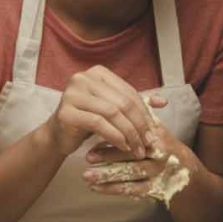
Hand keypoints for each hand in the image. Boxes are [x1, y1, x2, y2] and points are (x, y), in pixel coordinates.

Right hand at [44, 66, 167, 157]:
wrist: (58, 136)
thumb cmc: (88, 121)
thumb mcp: (114, 110)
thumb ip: (136, 104)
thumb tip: (163, 102)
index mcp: (98, 72)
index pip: (129, 92)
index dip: (144, 113)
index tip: (153, 133)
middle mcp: (83, 77)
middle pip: (122, 102)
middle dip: (139, 125)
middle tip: (148, 143)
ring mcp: (72, 93)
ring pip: (112, 113)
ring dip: (129, 133)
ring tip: (137, 148)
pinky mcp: (66, 111)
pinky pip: (98, 123)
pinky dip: (114, 136)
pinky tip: (122, 146)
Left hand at [82, 122, 199, 199]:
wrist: (184, 170)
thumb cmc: (162, 144)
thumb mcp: (154, 127)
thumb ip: (139, 113)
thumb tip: (112, 98)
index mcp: (159, 137)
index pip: (135, 133)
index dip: (115, 132)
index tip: (94, 133)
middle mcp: (161, 156)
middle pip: (133, 155)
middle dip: (108, 156)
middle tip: (86, 156)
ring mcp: (158, 173)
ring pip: (132, 174)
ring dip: (107, 175)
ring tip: (86, 175)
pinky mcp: (153, 189)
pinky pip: (132, 190)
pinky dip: (112, 190)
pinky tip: (95, 188)